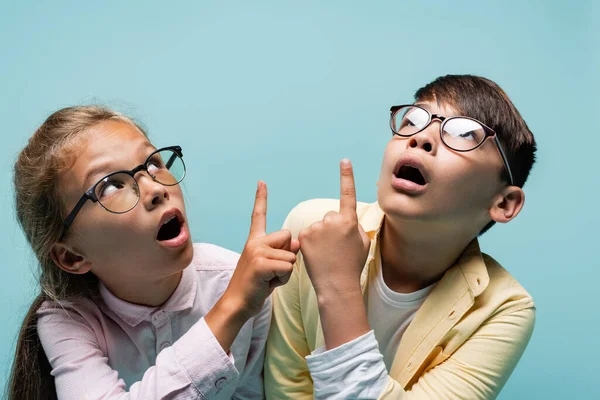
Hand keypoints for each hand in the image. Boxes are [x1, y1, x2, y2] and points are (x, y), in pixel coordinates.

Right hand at [224, 181, 299, 318]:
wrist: (237, 304)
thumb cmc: (254, 287)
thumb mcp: (270, 267)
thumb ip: (282, 253)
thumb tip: (295, 244)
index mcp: (254, 241)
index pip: (258, 215)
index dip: (261, 198)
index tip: (262, 182)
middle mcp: (254, 242)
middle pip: (287, 237)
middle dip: (287, 255)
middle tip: (272, 271)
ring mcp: (256, 251)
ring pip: (290, 256)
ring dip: (286, 272)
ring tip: (269, 280)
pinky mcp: (261, 263)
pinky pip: (287, 267)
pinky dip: (283, 279)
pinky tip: (268, 284)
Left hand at [298, 159, 369, 298]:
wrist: (336, 284)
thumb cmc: (352, 265)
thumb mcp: (363, 243)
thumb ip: (355, 226)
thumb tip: (347, 218)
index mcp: (349, 221)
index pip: (348, 194)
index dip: (346, 176)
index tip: (344, 161)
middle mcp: (332, 220)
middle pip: (331, 216)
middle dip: (333, 228)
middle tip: (337, 247)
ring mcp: (316, 227)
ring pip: (319, 226)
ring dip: (321, 236)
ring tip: (327, 254)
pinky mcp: (303, 235)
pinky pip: (308, 233)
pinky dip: (311, 242)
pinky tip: (317, 254)